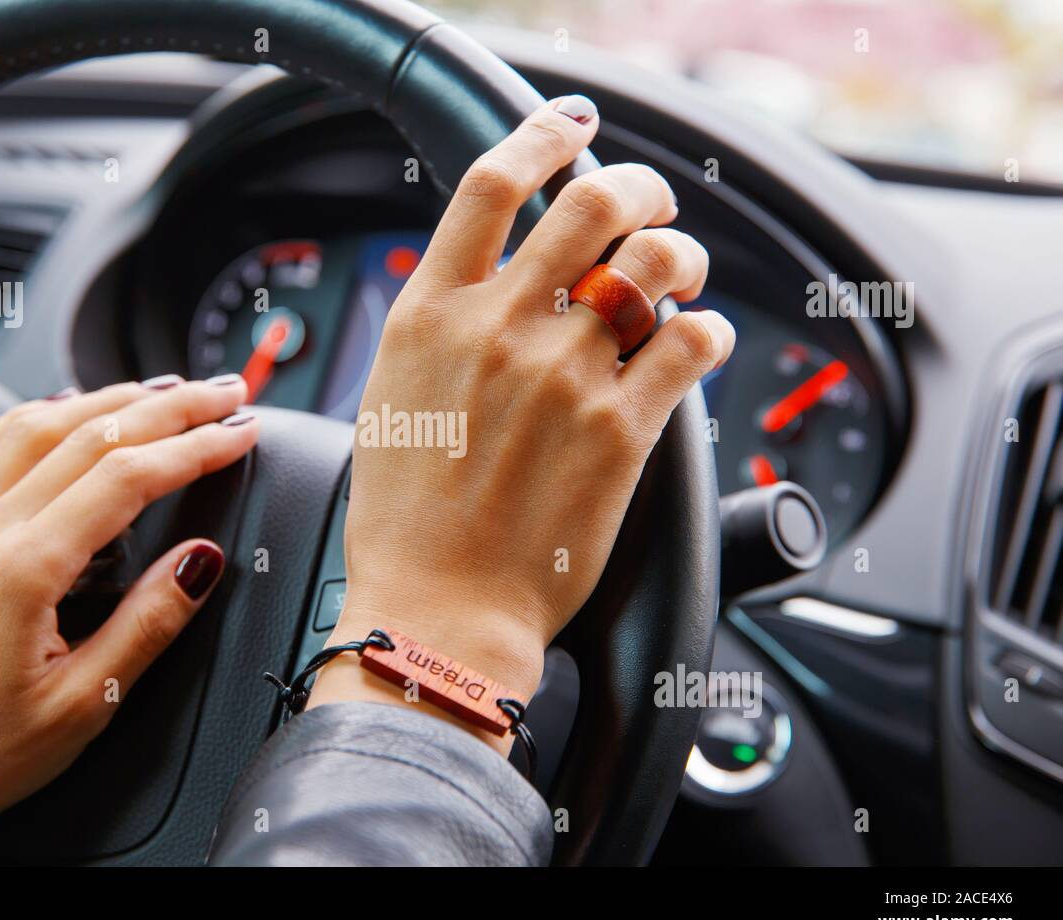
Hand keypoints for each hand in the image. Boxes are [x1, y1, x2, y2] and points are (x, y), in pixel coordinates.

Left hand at [0, 376, 257, 864]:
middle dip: (168, 407)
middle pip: (88, 434)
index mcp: (21, 571)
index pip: (127, 477)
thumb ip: (149, 622)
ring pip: (31, 427)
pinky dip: (28, 419)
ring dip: (104, 399)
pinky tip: (56, 412)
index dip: (195, 445)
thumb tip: (199, 562)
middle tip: (221, 393)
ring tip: (159, 392)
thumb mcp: (85, 704)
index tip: (240, 431)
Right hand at [309, 95, 733, 748]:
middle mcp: (499, 329)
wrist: (438, 610)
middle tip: (649, 203)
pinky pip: (694, 340)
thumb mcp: (391, 401)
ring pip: (657, 263)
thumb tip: (489, 292)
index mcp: (430, 316)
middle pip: (591, 201)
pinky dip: (708, 331)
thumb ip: (440, 334)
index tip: (571, 128)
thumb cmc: (406, 522)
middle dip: (637, 186)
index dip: (541, 138)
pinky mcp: (622, 429)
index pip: (490, 185)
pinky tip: (700, 343)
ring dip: (682, 255)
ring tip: (683, 275)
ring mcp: (564, 375)